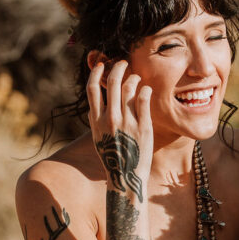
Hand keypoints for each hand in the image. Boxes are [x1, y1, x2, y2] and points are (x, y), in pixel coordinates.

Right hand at [87, 59, 152, 201]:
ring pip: (128, 89)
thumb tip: (97, 105)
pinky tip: (146, 89)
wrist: (125, 177)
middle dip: (118, 68)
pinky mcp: (143, 127)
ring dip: (133, 78)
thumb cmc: (113, 158)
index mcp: (96, 121)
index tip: (102, 65)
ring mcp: (126, 122)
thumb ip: (97, 120)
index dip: (96, 73)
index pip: (92, 89)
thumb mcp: (98, 138)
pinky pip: (143, 100)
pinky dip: (145, 90)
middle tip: (123, 62)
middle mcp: (110, 119)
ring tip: (137, 76)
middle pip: (112, 84)